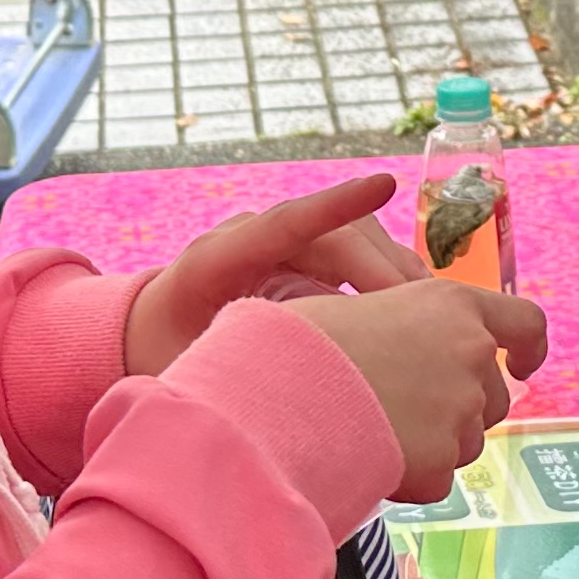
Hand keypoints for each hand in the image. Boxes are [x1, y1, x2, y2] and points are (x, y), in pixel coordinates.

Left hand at [127, 174, 427, 375]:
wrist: (145, 332)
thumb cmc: (161, 355)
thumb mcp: (182, 367)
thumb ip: (226, 369)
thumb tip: (278, 392)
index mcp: (215, 259)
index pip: (280, 224)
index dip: (332, 205)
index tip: (385, 186)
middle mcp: (254, 238)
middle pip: (334, 233)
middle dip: (383, 266)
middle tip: (425, 313)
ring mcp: (282, 244)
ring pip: (355, 239)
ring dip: (395, 271)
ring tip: (434, 315)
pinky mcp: (303, 259)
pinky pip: (357, 258)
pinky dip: (389, 282)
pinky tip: (418, 317)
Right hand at [288, 280, 545, 505]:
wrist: (276, 395)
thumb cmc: (298, 342)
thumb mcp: (357, 308)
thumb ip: (398, 326)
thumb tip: (396, 346)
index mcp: (451, 304)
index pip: (525, 322)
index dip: (529, 348)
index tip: (521, 366)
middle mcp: (469, 355)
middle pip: (493, 395)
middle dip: (461, 409)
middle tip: (406, 413)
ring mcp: (460, 411)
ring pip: (466, 442)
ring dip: (434, 444)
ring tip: (372, 432)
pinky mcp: (442, 463)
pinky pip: (437, 479)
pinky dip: (410, 478)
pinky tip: (366, 459)